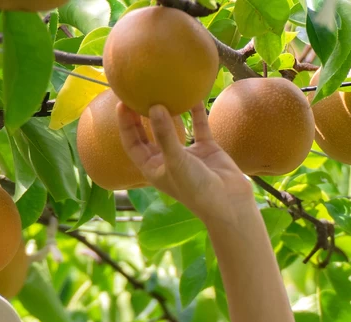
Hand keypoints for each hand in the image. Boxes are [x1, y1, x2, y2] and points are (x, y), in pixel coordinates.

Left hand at [117, 102, 256, 225]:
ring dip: (168, 111)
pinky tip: (194, 95)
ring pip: (174, 128)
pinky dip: (197, 112)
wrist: (229, 203)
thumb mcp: (176, 161)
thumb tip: (154, 106)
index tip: (122, 103)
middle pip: (149, 133)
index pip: (132, 143)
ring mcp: (187, 154)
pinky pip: (199, 126)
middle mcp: (166, 159)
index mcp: (152, 168)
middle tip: (137, 91)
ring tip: (161, 89)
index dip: (125, 124)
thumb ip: (165, 134)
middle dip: (141, 114)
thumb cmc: (196, 189)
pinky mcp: (206, 149)